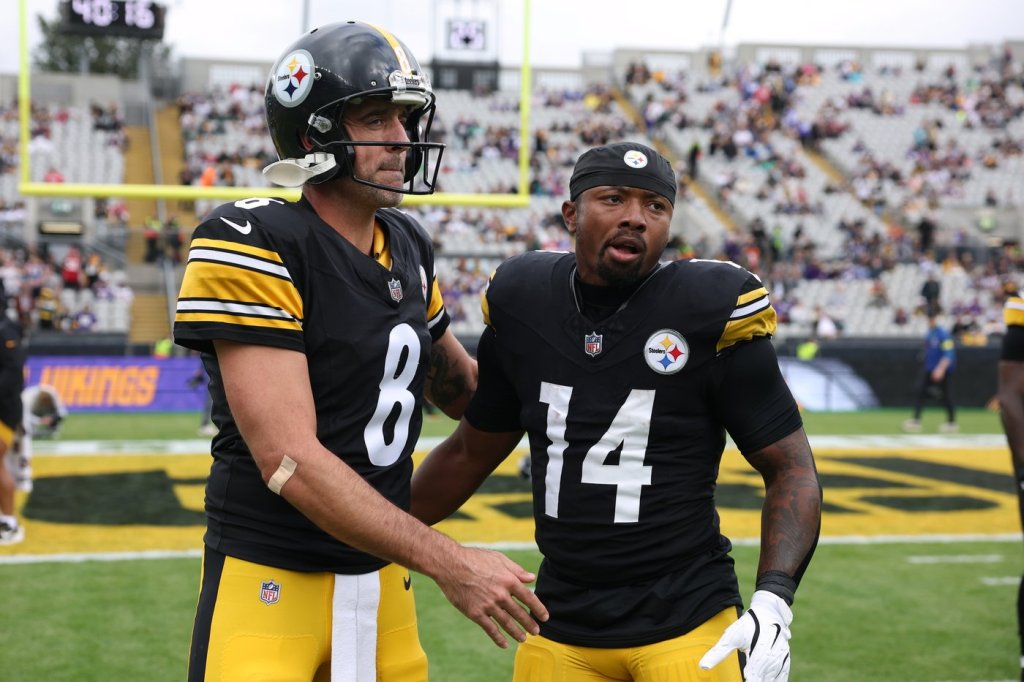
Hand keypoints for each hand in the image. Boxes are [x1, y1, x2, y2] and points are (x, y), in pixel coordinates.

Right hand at [434, 546, 548, 648]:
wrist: (450, 564)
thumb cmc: (474, 558)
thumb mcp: (498, 558)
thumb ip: (516, 570)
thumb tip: (531, 578)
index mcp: (508, 580)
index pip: (529, 598)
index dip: (538, 608)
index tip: (545, 617)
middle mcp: (501, 595)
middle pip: (519, 613)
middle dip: (529, 624)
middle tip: (536, 632)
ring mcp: (488, 605)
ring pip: (506, 623)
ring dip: (516, 633)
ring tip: (523, 639)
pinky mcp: (475, 613)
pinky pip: (490, 629)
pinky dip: (498, 638)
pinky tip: (504, 644)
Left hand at [699, 590, 792, 681]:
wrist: (770, 612)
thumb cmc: (748, 625)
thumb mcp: (731, 637)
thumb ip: (718, 653)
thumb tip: (703, 666)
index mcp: (757, 656)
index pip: (753, 679)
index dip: (750, 681)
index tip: (744, 680)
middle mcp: (771, 661)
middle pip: (763, 681)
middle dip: (755, 681)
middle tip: (746, 679)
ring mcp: (780, 661)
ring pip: (773, 680)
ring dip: (764, 681)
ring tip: (752, 679)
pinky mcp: (785, 660)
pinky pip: (782, 676)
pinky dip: (776, 680)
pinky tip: (769, 681)